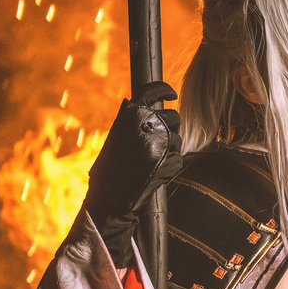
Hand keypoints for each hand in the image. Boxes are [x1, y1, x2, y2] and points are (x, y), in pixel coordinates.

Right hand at [84, 81, 182, 266]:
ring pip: (178, 140)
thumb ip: (132, 125)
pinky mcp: (169, 160)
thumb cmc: (108, 171)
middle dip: (171, 129)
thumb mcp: (116, 139)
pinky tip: (156, 173)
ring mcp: (160, 141)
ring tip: (154, 162)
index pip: (153, 91)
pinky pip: (179, 159)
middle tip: (161, 143)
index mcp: (130, 114)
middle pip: (174, 117)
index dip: (165, 90)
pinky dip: (171, 167)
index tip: (172, 94)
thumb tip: (151, 115)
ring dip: (171, 150)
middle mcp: (146, 123)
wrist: (110, 198)